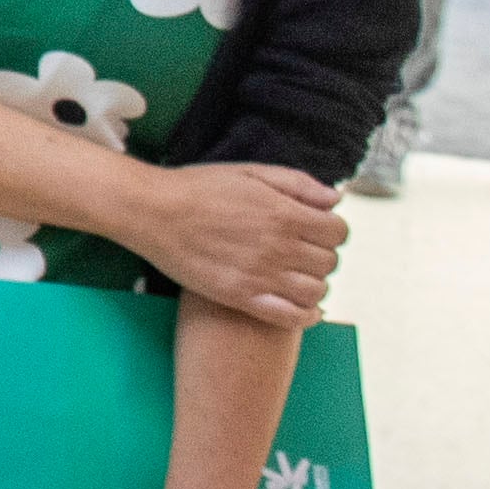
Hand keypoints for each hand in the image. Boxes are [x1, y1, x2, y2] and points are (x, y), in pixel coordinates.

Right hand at [120, 160, 344, 329]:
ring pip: (316, 291)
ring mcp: (261, 274)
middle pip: (329, 262)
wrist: (151, 210)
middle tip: (299, 253)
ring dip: (313, 285)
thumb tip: (335, 199)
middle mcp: (279, 246)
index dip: (330, 231)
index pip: (338, 232)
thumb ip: (297, 183)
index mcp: (285, 213)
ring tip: (295, 277)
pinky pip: (291, 317)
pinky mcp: (240, 296)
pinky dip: (306, 316)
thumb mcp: (250, 171)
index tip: (314, 231)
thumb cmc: (198, 187)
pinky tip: (302, 308)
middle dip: (319, 256)